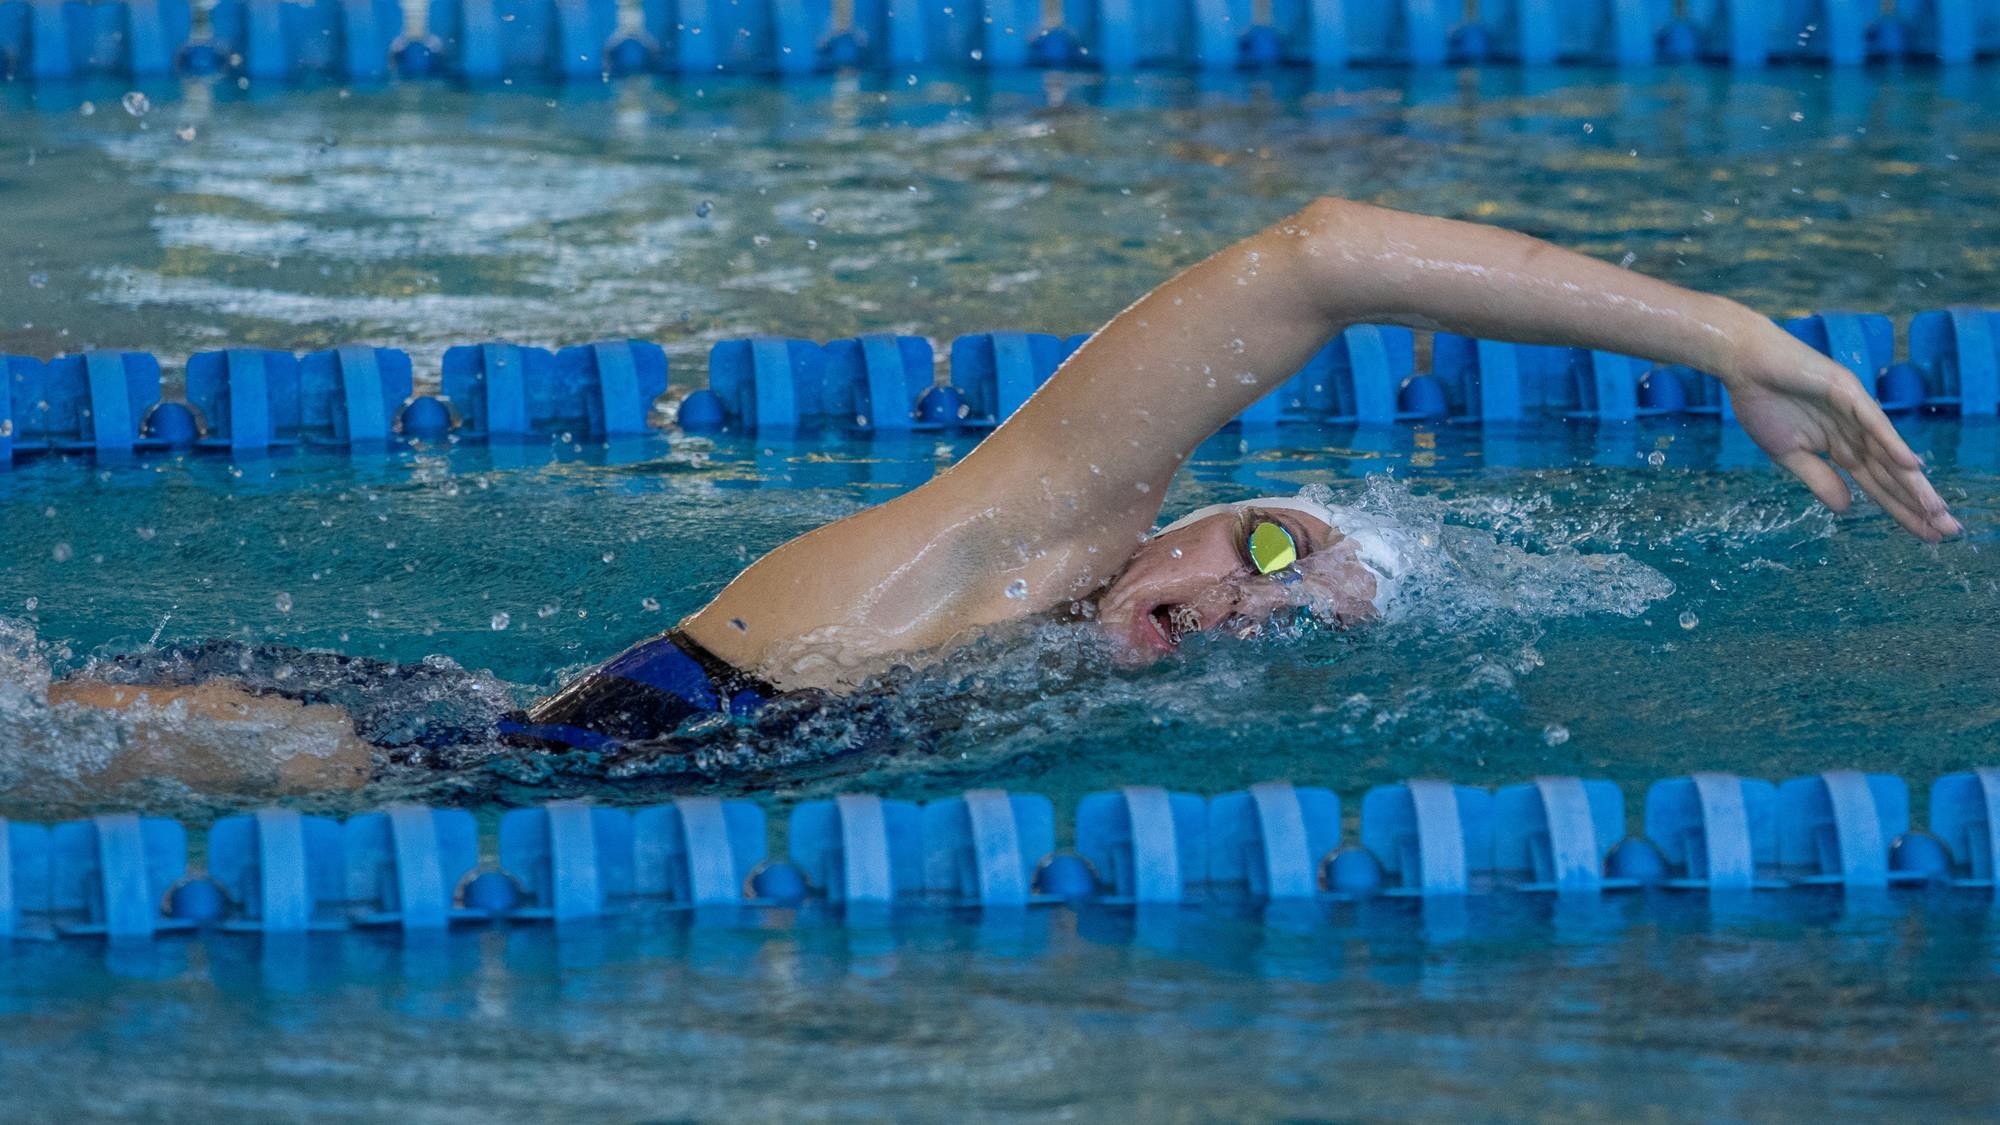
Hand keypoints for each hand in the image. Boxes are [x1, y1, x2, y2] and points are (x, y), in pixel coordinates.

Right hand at [1726, 330, 1958, 541]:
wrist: (1744, 364)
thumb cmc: (1762, 403)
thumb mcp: (1788, 454)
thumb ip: (1818, 479)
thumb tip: (1846, 510)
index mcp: (1841, 447)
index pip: (1877, 484)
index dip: (1900, 509)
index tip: (1926, 535)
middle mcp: (1856, 432)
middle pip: (1891, 473)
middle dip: (1917, 502)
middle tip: (1947, 530)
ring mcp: (1855, 411)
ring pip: (1888, 452)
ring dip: (1913, 481)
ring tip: (1935, 508)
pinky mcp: (1847, 392)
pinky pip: (1872, 422)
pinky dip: (1891, 443)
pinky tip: (1911, 465)